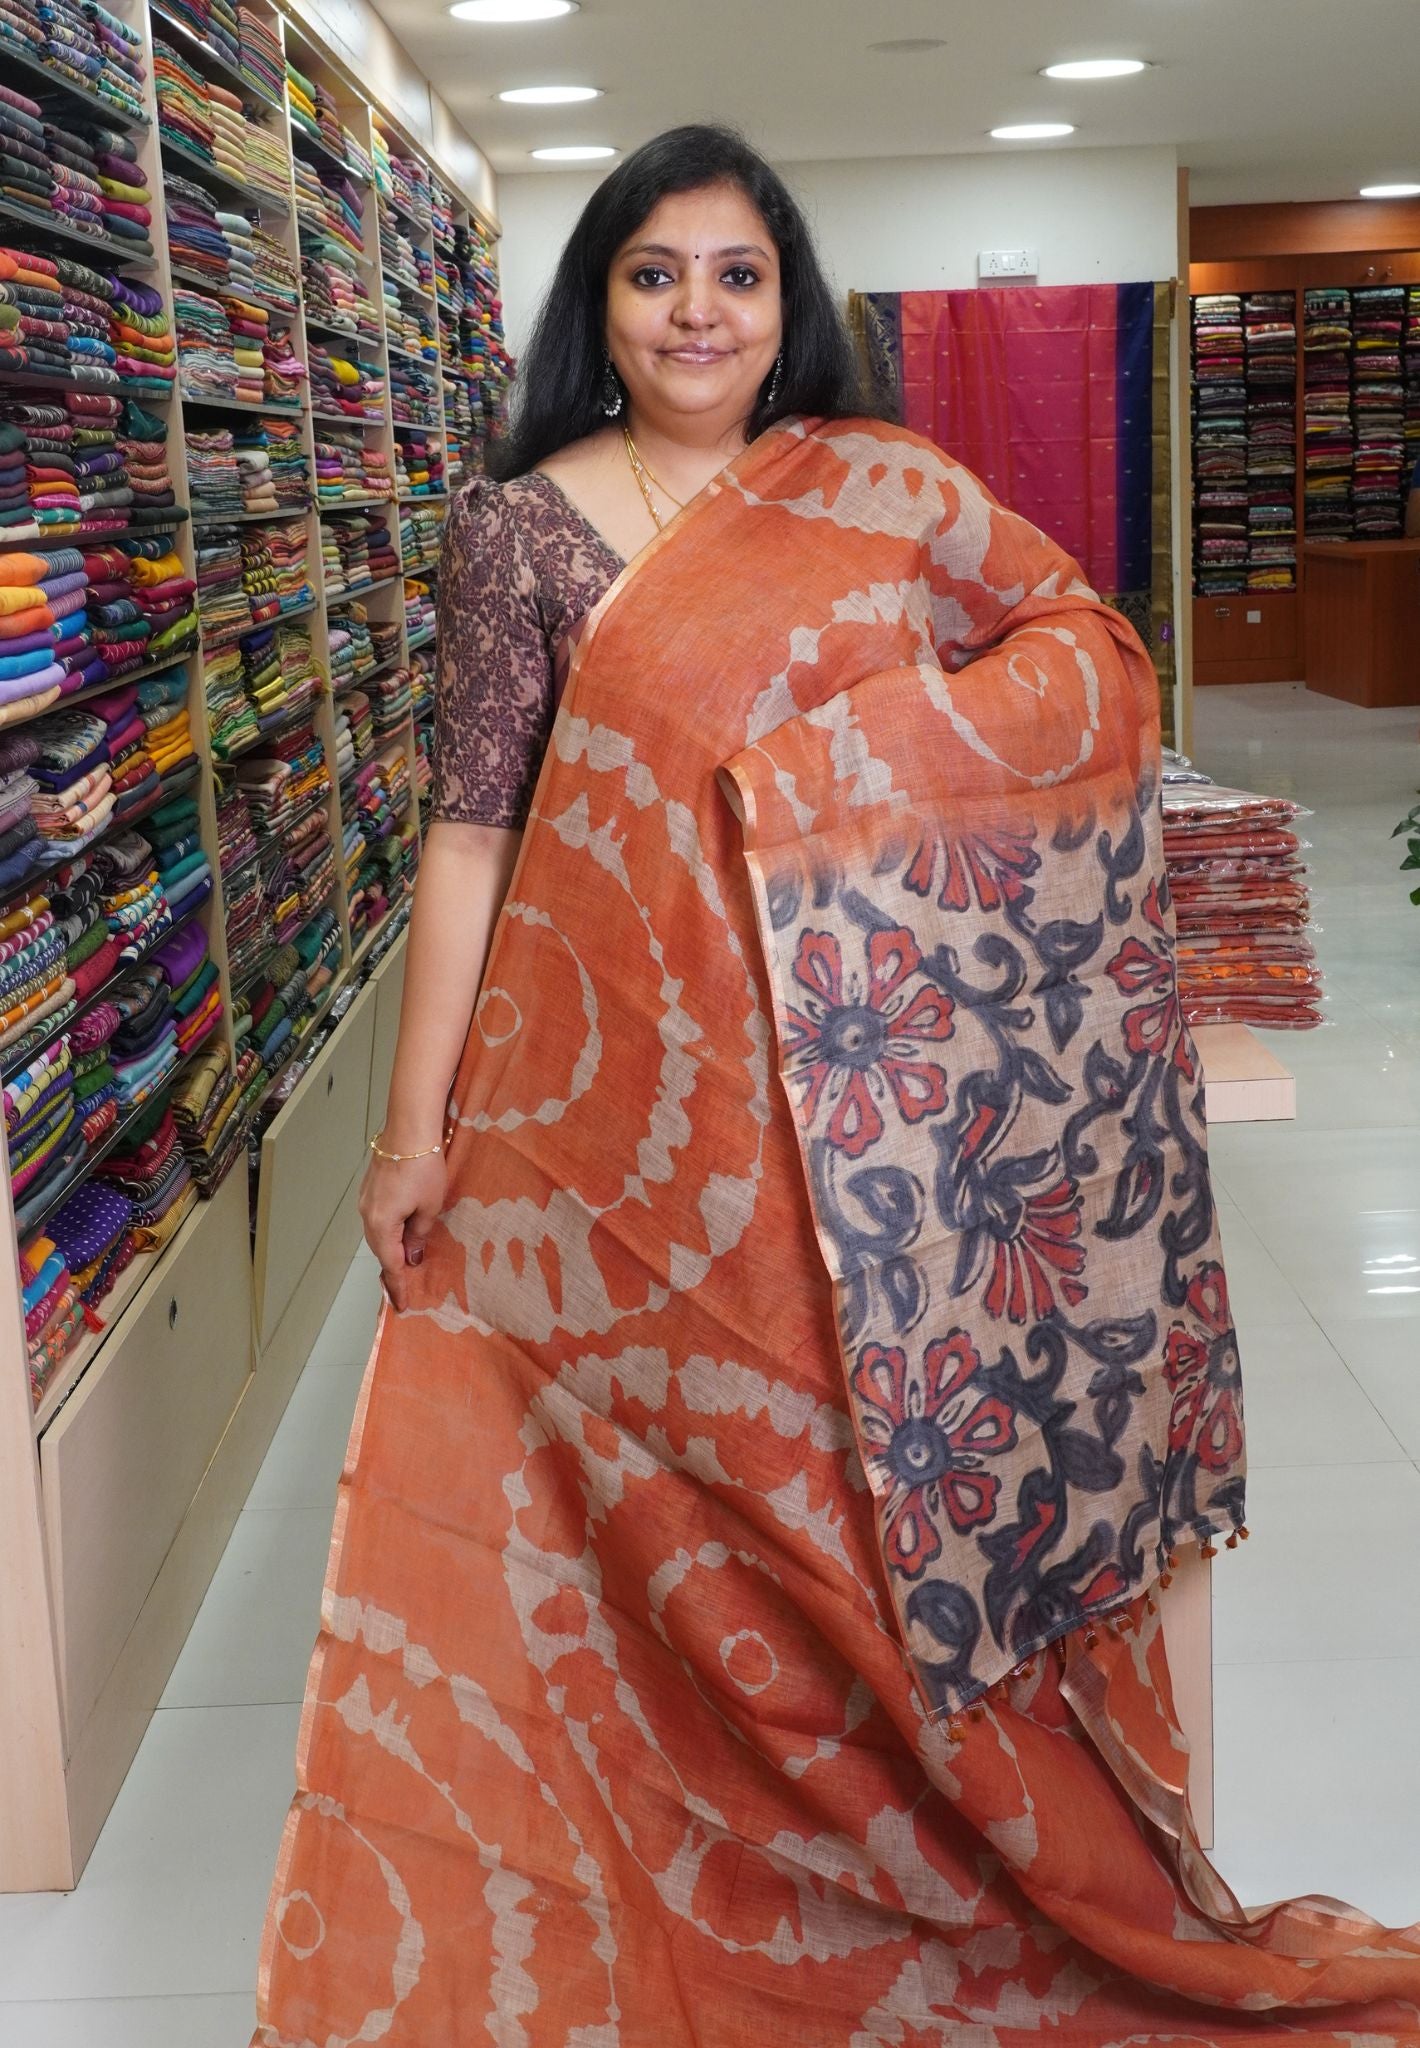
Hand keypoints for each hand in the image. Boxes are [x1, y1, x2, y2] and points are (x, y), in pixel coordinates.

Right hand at [359, 1148, 447, 1310]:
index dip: (398, 1285)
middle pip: (380, 1250)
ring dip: (390, 1250)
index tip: (403, 1304)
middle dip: (392, 1270)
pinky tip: (399, 1236)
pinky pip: (378, 1219)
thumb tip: (411, 1256)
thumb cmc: (423, 1167)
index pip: (391, 1263)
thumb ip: (419, 1234)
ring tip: (403, 1266)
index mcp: (381, 1224)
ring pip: (378, 1234)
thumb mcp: (430, 1206)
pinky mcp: (370, 1189)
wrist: (408, 1130)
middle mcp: (367, 1215)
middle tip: (403, 1290)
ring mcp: (366, 1201)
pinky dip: (388, 1232)